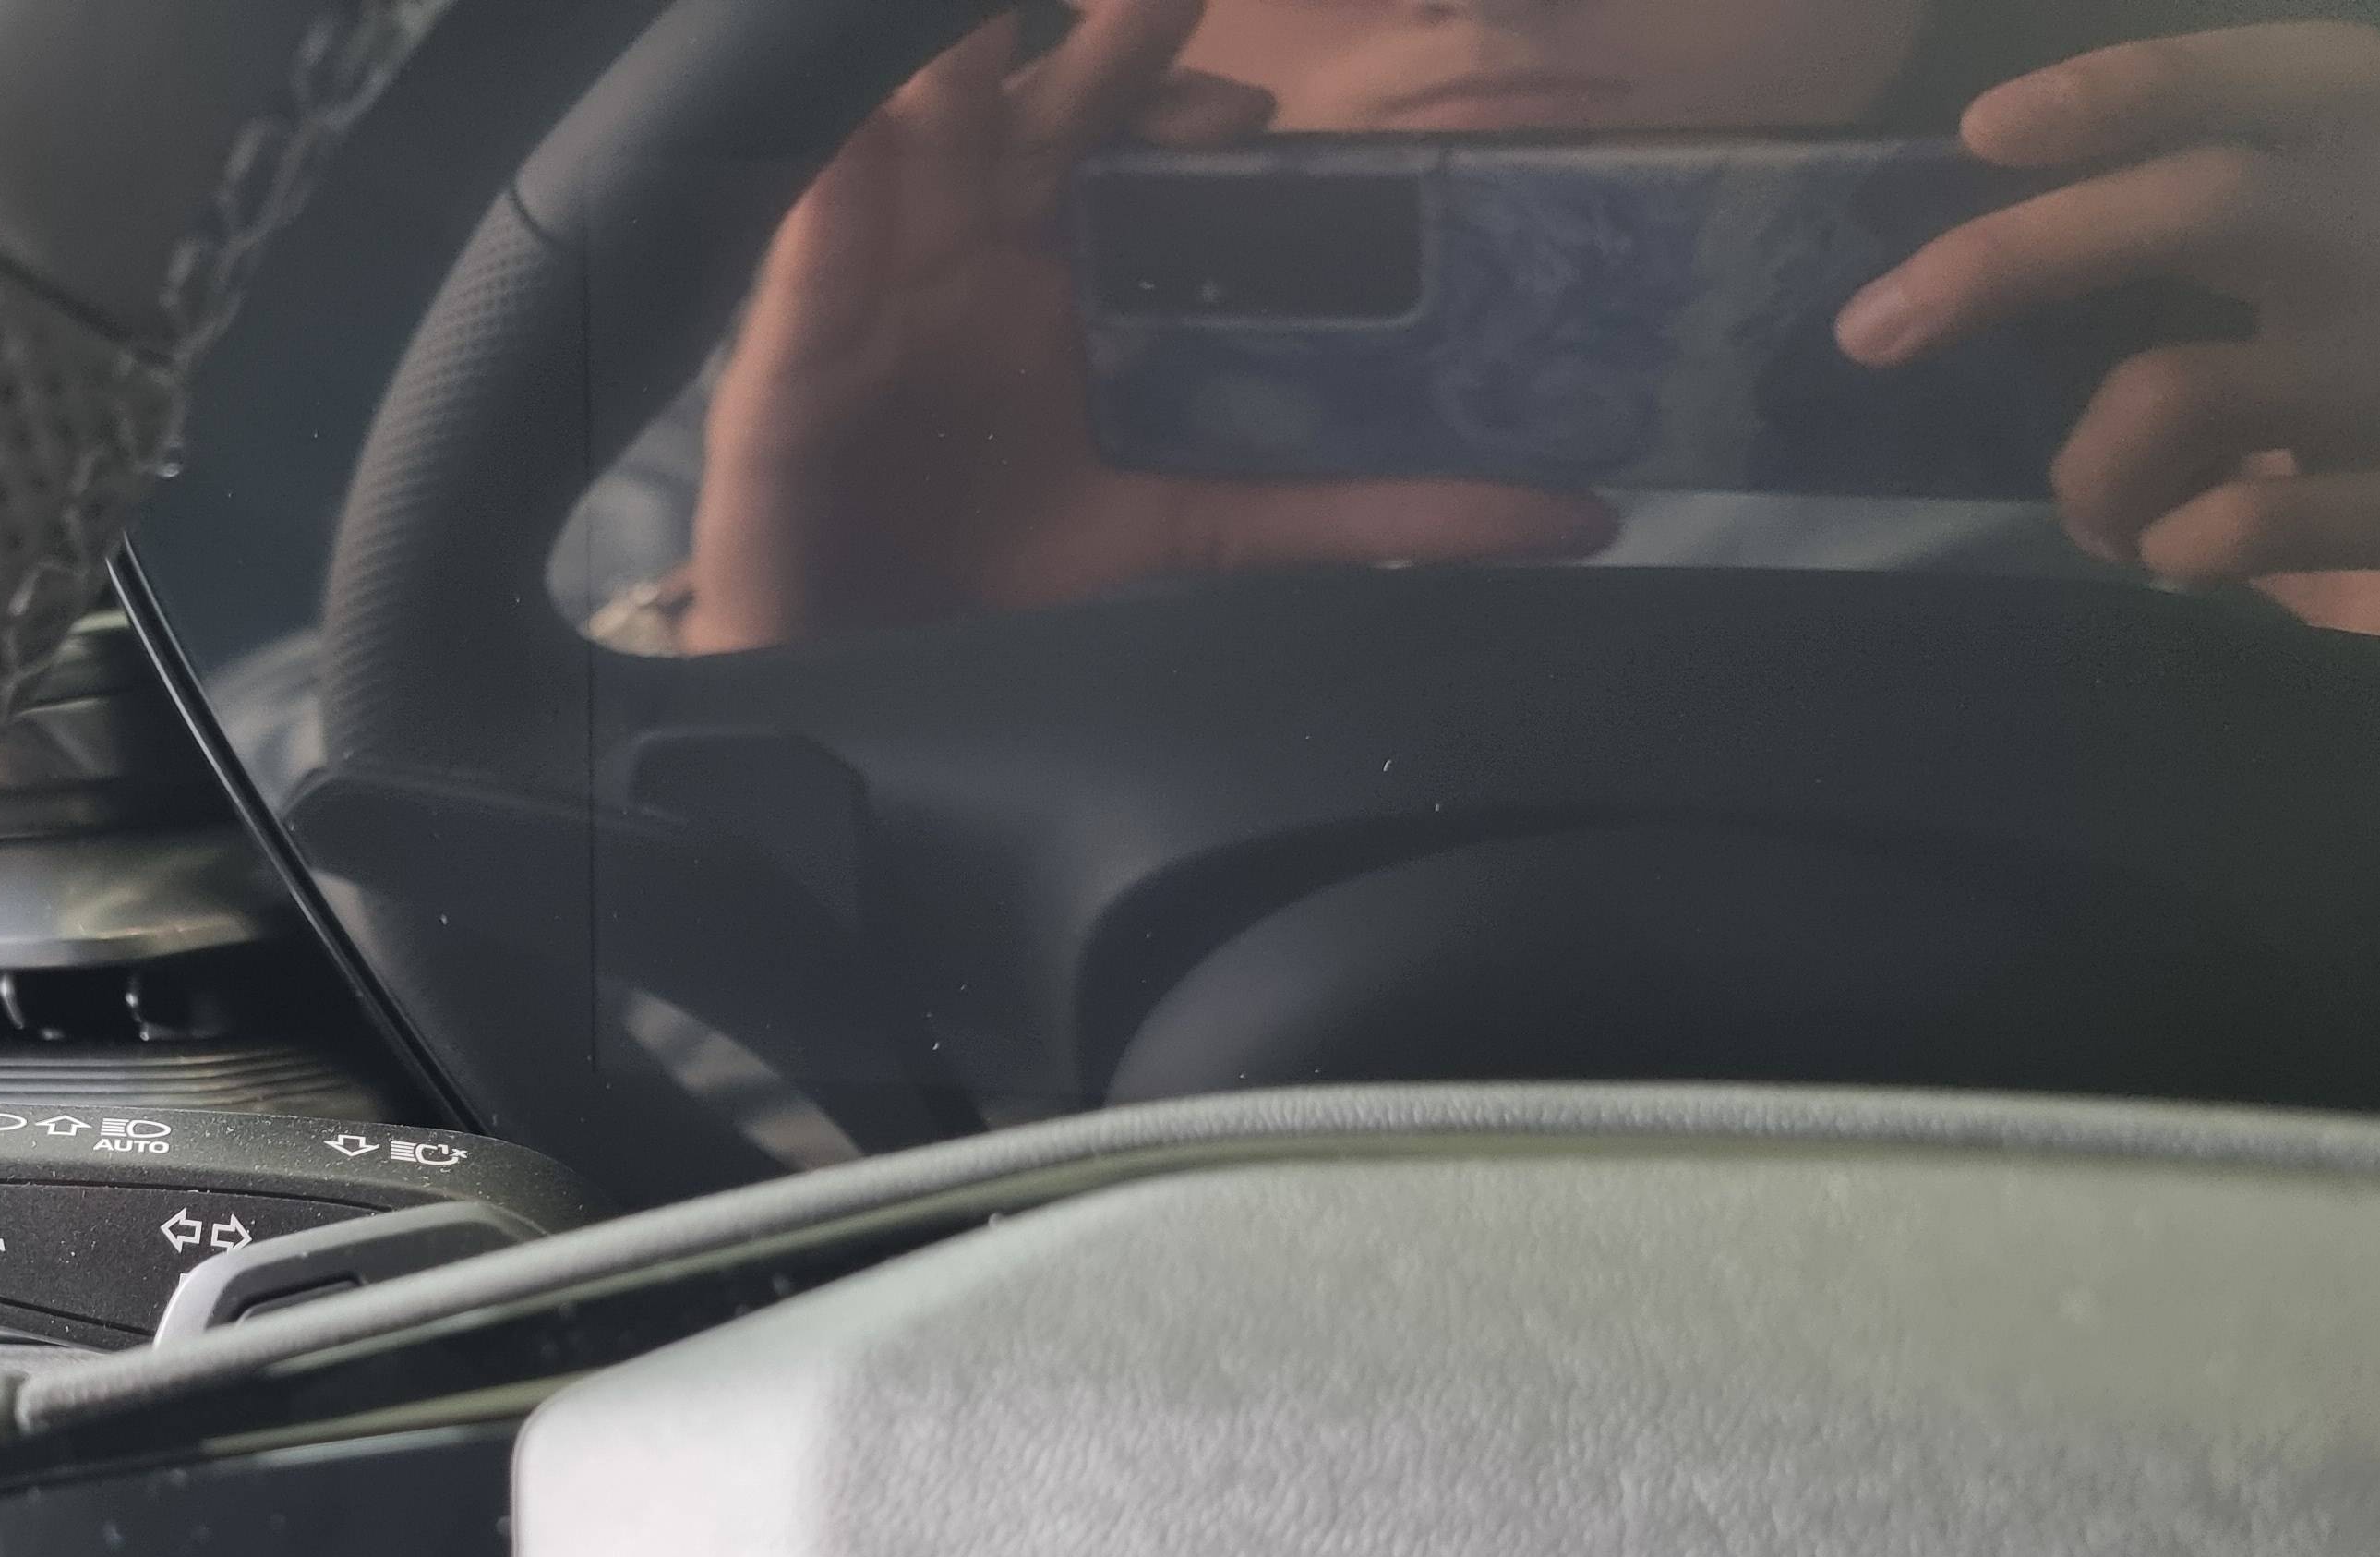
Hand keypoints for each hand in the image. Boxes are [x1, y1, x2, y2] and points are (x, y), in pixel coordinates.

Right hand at [685, 0, 1614, 654]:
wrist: (852, 667)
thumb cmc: (1007, 578)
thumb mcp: (1209, 532)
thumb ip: (1375, 510)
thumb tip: (1579, 514)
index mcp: (1092, 267)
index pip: (1158, 145)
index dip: (1202, 116)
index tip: (1249, 121)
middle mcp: (1000, 231)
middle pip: (1063, 97)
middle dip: (1117, 45)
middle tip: (1164, 5)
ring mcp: (898, 247)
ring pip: (944, 103)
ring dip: (983, 54)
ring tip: (1032, 26)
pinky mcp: (800, 298)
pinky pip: (816, 185)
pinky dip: (850, 136)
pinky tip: (884, 112)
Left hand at [1838, 22, 2379, 640]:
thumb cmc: (2377, 397)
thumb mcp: (2305, 282)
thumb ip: (2183, 247)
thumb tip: (1959, 271)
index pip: (2269, 81)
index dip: (2128, 89)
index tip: (1983, 132)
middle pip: (2206, 203)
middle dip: (2015, 257)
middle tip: (1873, 328)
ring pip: (2177, 389)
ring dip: (2088, 471)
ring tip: (2102, 517)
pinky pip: (2239, 522)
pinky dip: (2170, 545)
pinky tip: (2181, 556)